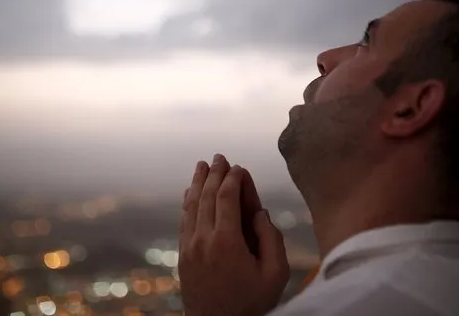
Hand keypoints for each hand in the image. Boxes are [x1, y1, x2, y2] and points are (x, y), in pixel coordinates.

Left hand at [179, 154, 289, 315]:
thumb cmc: (251, 305)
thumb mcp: (275, 274)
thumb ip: (271, 239)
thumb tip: (259, 213)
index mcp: (227, 241)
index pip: (226, 198)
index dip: (233, 179)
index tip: (240, 168)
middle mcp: (203, 240)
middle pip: (206, 196)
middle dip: (214, 174)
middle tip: (219, 157)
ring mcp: (189, 248)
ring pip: (191, 206)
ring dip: (197, 183)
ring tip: (202, 166)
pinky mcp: (183, 257)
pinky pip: (184, 221)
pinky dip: (187, 203)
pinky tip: (190, 193)